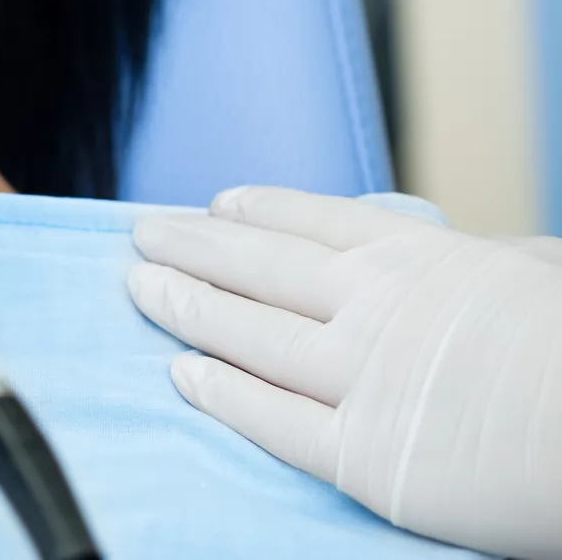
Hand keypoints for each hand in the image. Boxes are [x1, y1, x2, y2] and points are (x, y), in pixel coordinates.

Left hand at [128, 187, 561, 558]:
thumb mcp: (544, 275)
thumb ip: (497, 262)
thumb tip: (491, 251)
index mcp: (420, 258)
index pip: (313, 223)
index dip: (256, 213)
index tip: (215, 205)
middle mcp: (373, 307)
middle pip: (259, 267)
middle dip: (193, 247)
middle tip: (142, 233)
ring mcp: (361, 378)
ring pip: (249, 335)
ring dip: (186, 306)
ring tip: (140, 287)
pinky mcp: (363, 456)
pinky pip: (273, 420)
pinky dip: (222, 392)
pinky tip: (182, 373)